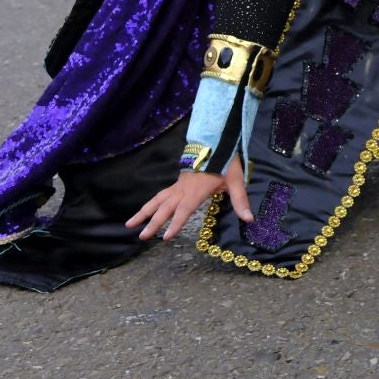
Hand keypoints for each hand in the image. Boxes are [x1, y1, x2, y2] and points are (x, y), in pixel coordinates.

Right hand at [127, 156, 251, 240]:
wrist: (216, 141)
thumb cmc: (226, 161)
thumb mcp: (236, 180)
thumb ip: (240, 200)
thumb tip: (249, 219)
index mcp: (197, 190)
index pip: (184, 210)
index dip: (175, 223)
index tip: (165, 237)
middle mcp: (184, 188)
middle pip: (165, 207)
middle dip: (153, 223)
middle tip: (141, 237)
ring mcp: (178, 185)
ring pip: (157, 199)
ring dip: (144, 212)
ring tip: (129, 224)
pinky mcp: (178, 182)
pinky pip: (161, 194)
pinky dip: (150, 204)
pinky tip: (144, 212)